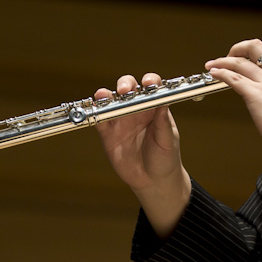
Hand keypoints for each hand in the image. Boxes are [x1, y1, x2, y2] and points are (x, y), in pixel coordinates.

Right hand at [94, 73, 190, 236]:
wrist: (153, 180)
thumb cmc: (165, 158)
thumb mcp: (168, 141)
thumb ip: (163, 124)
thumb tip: (163, 104)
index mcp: (154, 107)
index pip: (151, 87)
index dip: (149, 81)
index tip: (148, 83)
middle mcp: (137, 109)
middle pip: (128, 88)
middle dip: (125, 84)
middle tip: (125, 90)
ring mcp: (121, 120)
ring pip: (111, 100)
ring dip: (106, 95)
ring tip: (103, 96)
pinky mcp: (108, 133)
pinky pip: (99, 120)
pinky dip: (95, 113)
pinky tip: (93, 110)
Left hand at [204, 37, 261, 163]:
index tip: (254, 54)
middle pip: (255, 45)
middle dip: (238, 47)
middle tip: (231, 56)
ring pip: (239, 61)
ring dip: (221, 61)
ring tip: (212, 64)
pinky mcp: (255, 95)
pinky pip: (233, 78)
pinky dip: (220, 73)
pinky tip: (214, 74)